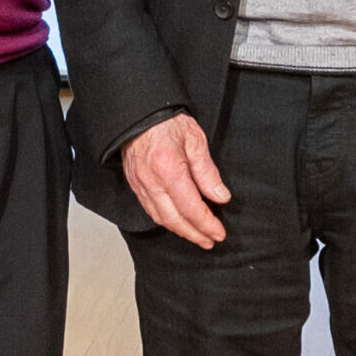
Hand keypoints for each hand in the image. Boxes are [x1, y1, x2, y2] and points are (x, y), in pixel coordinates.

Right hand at [123, 112, 230, 246]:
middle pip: (175, 219)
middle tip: (210, 241)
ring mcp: (140, 185)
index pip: (191, 207)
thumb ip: (208, 172)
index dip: (206, 224)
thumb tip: (221, 197)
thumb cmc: (167, 122)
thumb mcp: (195, 141)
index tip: (219, 232)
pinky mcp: (135, 185)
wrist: (139, 114)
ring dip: (180, 231)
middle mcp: (152, 182)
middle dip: (195, 234)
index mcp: (169, 169)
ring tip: (197, 236)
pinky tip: (177, 222)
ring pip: (161, 218)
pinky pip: (150, 210)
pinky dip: (166, 221)